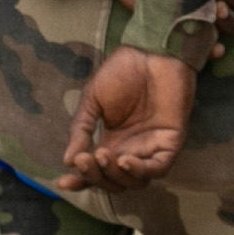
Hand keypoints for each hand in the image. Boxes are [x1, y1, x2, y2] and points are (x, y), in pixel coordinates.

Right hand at [60, 47, 197, 191]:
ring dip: (116, 175)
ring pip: (135, 181)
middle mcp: (132, 149)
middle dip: (96, 176)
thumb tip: (68, 161)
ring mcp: (152, 147)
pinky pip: (158, 168)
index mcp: (113, 142)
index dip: (81, 180)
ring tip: (102, 155)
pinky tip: (123, 160)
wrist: (149, 51)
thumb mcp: (92, 101)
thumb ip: (82, 130)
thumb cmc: (122, 71)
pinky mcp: (171, 142)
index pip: (97, 171)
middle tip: (84, 158)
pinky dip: (140, 170)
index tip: (62, 182)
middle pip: (114, 181)